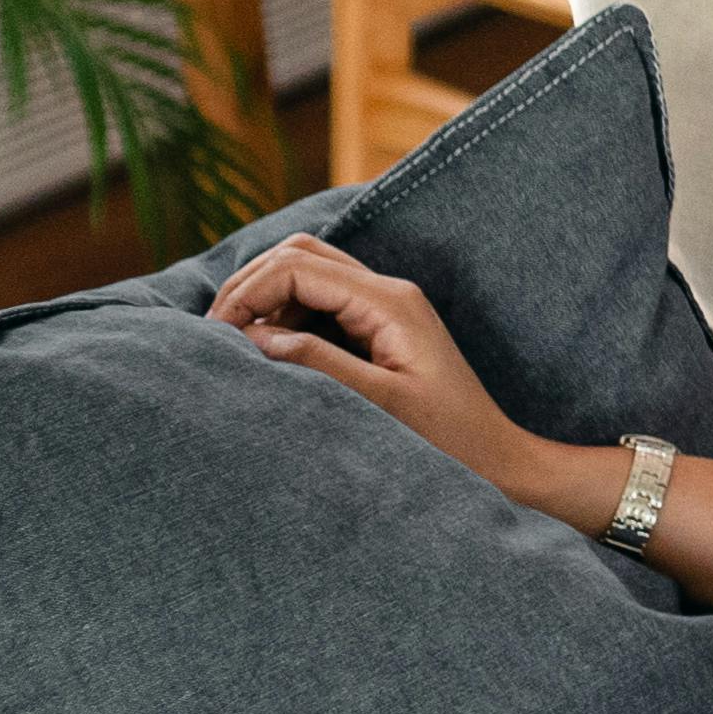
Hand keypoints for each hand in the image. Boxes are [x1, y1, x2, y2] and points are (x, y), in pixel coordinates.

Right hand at [212, 239, 573, 519]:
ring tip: (236, 342)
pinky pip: (322, 301)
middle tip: (216, 332)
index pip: (299, 266)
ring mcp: (387, 306)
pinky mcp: (382, 327)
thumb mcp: (378, 404)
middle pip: (300, 254)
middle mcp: (389, 292)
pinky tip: (268, 350)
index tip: (216, 334)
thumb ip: (317, 364)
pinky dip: (286, 315)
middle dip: (251, 284)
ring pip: (309, 271)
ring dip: (266, 297)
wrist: (496, 459)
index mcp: (390, 303)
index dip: (248, 293)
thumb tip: (254, 336)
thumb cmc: (447, 440)